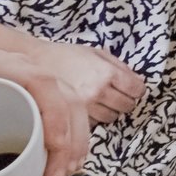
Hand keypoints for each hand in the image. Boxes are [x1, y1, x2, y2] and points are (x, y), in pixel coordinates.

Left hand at [0, 30, 90, 175]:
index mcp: (2, 65)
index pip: (42, 83)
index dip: (54, 115)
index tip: (53, 148)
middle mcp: (28, 69)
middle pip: (67, 99)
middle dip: (70, 141)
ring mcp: (38, 77)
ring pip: (74, 105)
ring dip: (77, 140)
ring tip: (65, 173)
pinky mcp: (40, 89)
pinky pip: (69, 107)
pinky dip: (74, 133)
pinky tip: (68, 158)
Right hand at [30, 38, 146, 124]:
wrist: (36, 64)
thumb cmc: (67, 56)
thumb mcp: (96, 53)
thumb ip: (119, 66)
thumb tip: (138, 82)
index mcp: (106, 72)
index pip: (137, 89)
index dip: (136, 89)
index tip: (132, 88)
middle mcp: (98, 90)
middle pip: (127, 105)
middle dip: (124, 100)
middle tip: (115, 94)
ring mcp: (86, 106)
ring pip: (112, 117)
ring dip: (110, 110)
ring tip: (99, 101)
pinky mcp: (74, 116)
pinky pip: (95, 122)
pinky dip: (95, 117)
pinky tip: (87, 107)